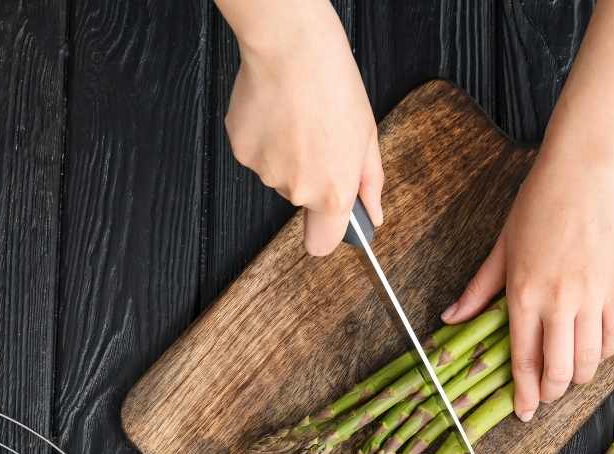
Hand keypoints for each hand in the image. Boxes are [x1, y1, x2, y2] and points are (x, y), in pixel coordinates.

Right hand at [221, 1, 382, 254]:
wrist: (292, 50)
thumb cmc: (334, 87)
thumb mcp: (367, 137)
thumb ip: (370, 184)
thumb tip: (373, 214)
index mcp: (333, 193)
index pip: (321, 244)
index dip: (326, 233)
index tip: (331, 221)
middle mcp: (297, 191)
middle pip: (302, 198)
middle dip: (312, 174)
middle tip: (320, 135)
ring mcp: (265, 173)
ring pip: (279, 173)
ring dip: (288, 153)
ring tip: (298, 118)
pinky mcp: (241, 151)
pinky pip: (257, 154)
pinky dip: (265, 137)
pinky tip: (277, 112)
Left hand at [442, 154, 613, 420]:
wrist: (584, 171)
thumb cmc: (538, 204)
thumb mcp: (501, 247)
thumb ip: (480, 290)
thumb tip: (451, 319)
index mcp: (525, 294)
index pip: (524, 361)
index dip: (523, 394)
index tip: (522, 411)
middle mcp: (561, 302)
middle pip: (559, 371)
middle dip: (550, 393)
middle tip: (545, 396)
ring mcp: (594, 297)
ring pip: (590, 361)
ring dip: (578, 377)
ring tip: (569, 375)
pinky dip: (604, 352)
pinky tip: (593, 350)